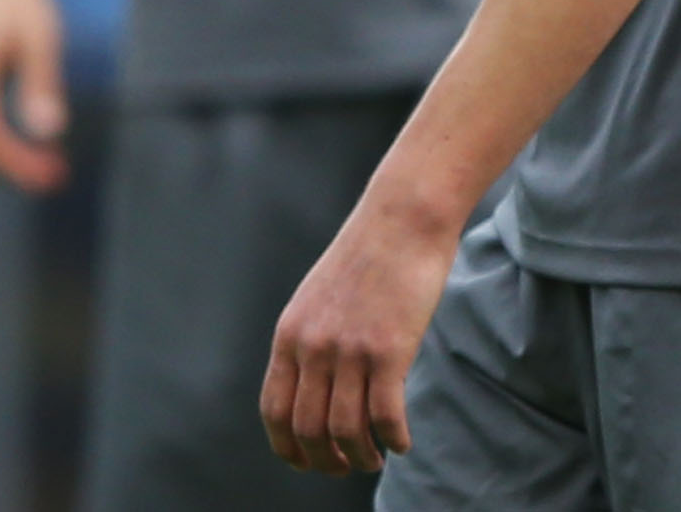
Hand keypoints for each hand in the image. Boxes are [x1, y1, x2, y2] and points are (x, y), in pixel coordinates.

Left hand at [260, 190, 462, 474]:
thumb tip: (320, 383)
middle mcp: (313, 347)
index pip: (275, 412)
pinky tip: (402, 443)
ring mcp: (350, 349)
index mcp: (290, 335)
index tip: (308, 461)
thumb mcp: (321, 295)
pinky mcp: (390, 348)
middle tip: (347, 467)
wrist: (405, 215)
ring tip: (375, 459)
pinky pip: (385, 414)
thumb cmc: (371, 252)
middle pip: (309, 428)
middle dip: (326, 460)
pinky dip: (392, 438)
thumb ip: (313, 338)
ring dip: (361, 455)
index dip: (288, 447)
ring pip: (346, 429)